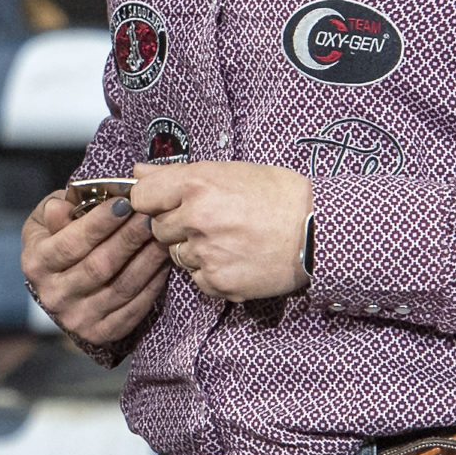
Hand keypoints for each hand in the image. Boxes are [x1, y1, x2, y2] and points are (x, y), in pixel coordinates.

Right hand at [23, 191, 171, 348]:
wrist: (60, 287)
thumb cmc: (57, 242)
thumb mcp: (46, 222)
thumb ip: (54, 212)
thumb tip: (59, 207)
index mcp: (36, 265)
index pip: (70, 244)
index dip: (99, 224)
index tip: (124, 202)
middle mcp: (53, 296)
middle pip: (99, 266)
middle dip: (129, 238)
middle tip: (150, 216)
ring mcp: (77, 319)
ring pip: (121, 287)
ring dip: (147, 259)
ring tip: (162, 235)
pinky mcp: (100, 334)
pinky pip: (133, 309)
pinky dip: (153, 284)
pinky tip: (163, 261)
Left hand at [129, 161, 313, 305]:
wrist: (317, 231)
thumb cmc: (278, 195)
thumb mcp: (228, 171)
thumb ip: (177, 174)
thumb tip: (138, 172)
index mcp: (197, 184)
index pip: (141, 196)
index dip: (150, 200)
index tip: (163, 202)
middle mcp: (196, 219)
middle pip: (157, 228)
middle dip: (175, 226)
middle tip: (208, 220)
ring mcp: (206, 253)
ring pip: (176, 255)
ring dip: (193, 249)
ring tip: (227, 239)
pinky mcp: (218, 282)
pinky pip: (196, 279)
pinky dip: (211, 271)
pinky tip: (235, 258)